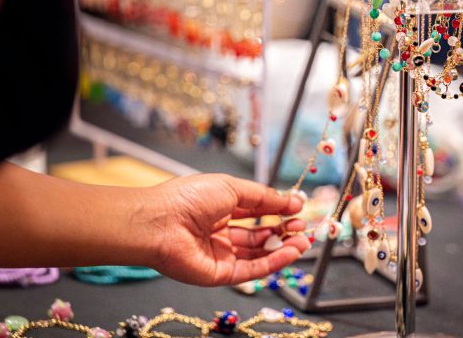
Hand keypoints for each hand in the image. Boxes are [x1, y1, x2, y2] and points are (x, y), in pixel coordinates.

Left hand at [145, 174, 308, 285]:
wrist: (159, 224)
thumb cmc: (188, 199)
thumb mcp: (232, 188)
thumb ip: (264, 197)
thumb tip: (291, 200)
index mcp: (220, 208)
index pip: (255, 211)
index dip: (277, 210)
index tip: (299, 208)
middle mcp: (221, 232)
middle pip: (259, 235)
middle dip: (283, 230)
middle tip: (303, 227)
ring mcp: (221, 254)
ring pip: (258, 254)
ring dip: (283, 248)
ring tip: (303, 240)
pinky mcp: (220, 274)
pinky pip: (252, 269)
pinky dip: (274, 262)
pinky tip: (290, 252)